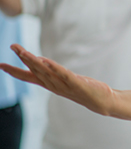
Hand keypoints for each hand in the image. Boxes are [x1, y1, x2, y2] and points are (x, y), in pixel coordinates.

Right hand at [0, 45, 115, 115]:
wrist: (101, 101)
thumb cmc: (83, 89)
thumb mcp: (64, 79)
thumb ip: (52, 72)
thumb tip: (40, 60)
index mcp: (50, 84)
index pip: (29, 77)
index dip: (14, 71)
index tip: (1, 65)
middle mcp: (54, 86)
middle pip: (35, 71)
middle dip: (24, 59)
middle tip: (13, 46)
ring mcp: (65, 86)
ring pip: (46, 73)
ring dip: (35, 62)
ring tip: (24, 52)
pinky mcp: (77, 84)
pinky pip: (64, 75)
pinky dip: (55, 68)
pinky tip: (48, 61)